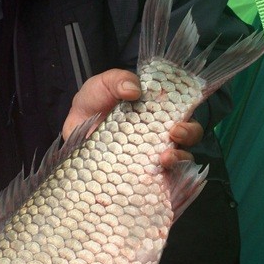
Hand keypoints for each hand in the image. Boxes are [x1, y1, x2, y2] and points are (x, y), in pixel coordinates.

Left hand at [63, 69, 202, 168]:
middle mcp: (159, 136)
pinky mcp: (134, 172)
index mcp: (158, 113)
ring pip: (176, 165)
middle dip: (187, 140)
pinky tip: (151, 180)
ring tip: (164, 159)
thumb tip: (134, 90)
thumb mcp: (104, 83)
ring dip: (176, 162)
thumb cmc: (95, 101)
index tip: (177, 125)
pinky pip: (154, 182)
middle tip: (174, 136)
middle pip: (187, 141)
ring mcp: (149, 157)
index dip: (189, 124)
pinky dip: (159, 183)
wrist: (74, 124)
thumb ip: (119, 80)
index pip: (185, 118)